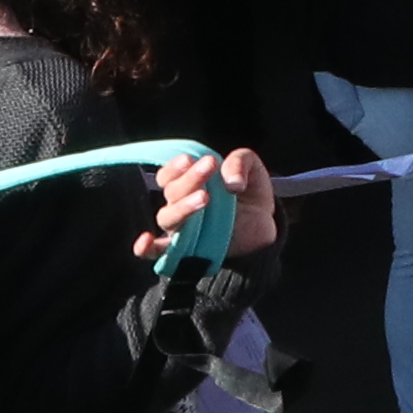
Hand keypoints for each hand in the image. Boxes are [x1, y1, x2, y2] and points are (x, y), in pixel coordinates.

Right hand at [142, 147, 277, 262]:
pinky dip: (146, 248)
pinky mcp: (187, 251)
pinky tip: (146, 240)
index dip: (176, 166)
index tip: (192, 158)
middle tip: (210, 165)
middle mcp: (179, 206)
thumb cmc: (250, 193)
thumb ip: (239, 162)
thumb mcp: (250, 167)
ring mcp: (182, 229)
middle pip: (171, 192)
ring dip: (183, 206)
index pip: (168, 175)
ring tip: (205, 197)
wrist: (266, 224)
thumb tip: (232, 182)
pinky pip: (158, 253)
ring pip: (167, 217)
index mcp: (188, 184)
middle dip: (190, 178)